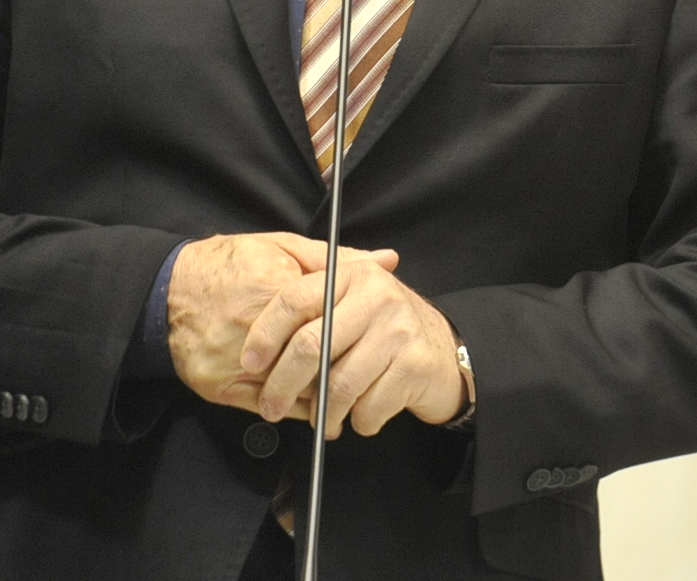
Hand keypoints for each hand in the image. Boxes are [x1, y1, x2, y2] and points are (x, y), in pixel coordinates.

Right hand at [166, 232, 398, 416]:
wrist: (168, 288)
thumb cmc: (232, 263)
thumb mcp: (285, 249)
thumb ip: (337, 260)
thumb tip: (386, 261)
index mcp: (272, 291)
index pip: (328, 325)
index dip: (353, 338)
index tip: (370, 343)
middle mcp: (249, 330)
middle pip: (311, 361)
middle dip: (338, 370)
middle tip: (362, 376)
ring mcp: (229, 362)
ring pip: (290, 390)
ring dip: (318, 394)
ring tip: (340, 393)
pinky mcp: (215, 386)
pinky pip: (264, 407)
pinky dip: (290, 407)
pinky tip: (308, 403)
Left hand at [240, 254, 464, 438]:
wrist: (447, 351)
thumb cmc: (385, 329)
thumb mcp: (353, 298)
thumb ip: (312, 292)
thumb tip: (253, 301)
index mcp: (354, 275)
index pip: (296, 299)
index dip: (266, 333)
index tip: (249, 364)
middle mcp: (378, 296)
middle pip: (311, 345)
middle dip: (282, 385)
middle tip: (271, 408)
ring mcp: (399, 331)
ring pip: (338, 385)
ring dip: (323, 414)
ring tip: (323, 421)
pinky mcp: (415, 366)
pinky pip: (368, 408)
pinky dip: (359, 422)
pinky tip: (362, 416)